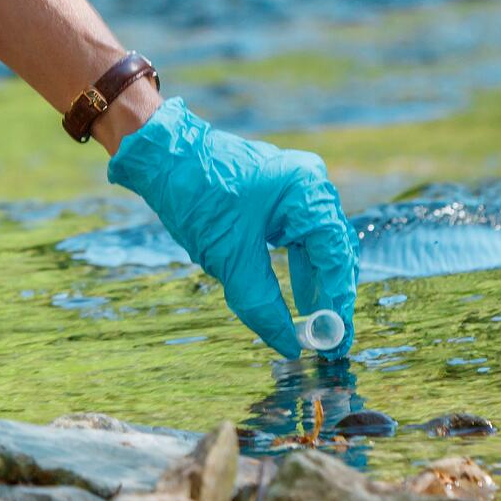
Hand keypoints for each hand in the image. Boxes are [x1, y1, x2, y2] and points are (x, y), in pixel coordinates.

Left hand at [105, 97, 358, 359]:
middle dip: (331, 297)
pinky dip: (301, 267)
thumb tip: (289, 345)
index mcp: (307, 193)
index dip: (338, 303)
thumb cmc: (197, 196)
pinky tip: (300, 298)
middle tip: (329, 341)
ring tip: (316, 327)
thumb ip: (263, 305)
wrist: (163, 155)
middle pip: (335, 250)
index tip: (336, 342)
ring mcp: (298, 187)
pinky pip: (302, 236)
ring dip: (317, 284)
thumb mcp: (229, 258)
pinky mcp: (282, 194)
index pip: (336, 257)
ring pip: (320, 246)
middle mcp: (311, 185)